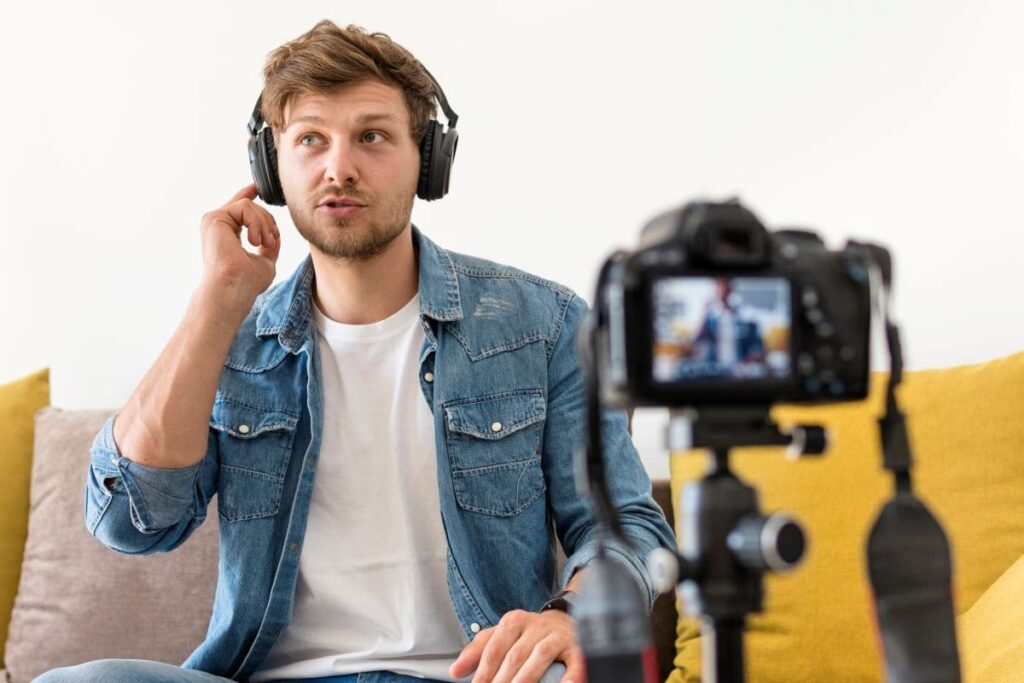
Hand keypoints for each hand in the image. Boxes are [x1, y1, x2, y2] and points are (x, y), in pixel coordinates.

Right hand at [199, 183, 280, 299]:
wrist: (233, 289)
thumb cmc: (245, 283)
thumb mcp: (264, 261)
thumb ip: (268, 246)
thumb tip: (275, 235)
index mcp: (226, 235)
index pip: (237, 210)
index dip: (247, 196)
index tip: (255, 188)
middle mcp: (217, 226)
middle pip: (249, 207)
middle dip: (268, 221)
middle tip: (271, 242)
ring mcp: (214, 222)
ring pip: (249, 206)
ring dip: (264, 224)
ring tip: (264, 243)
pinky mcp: (214, 218)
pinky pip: (245, 207)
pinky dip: (257, 223)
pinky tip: (255, 240)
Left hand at [449, 609, 584, 682]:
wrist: (566, 620)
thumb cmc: (529, 634)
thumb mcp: (502, 635)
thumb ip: (478, 651)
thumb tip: (455, 672)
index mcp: (514, 621)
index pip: (494, 649)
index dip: (484, 672)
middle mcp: (536, 625)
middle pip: (515, 655)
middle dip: (502, 680)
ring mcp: (557, 635)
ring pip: (540, 656)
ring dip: (526, 678)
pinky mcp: (577, 647)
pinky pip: (575, 662)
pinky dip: (570, 676)